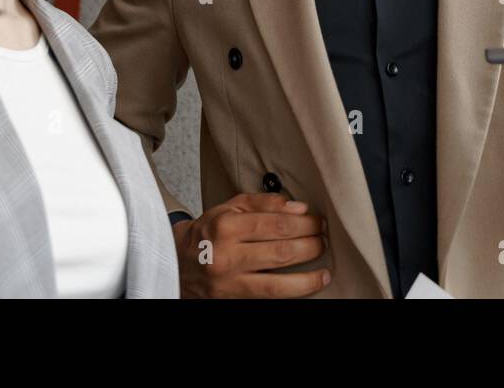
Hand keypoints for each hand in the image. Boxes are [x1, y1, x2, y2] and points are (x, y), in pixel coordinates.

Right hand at [172, 192, 330, 297]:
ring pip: (278, 283)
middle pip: (281, 251)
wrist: (179, 263)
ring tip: (325, 271)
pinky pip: (269, 298)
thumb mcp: (230, 207)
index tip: (318, 221)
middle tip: (324, 240)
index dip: (304, 223)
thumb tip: (299, 208)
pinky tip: (309, 286)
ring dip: (308, 278)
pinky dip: (293, 292)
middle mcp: (227, 256)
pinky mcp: (233, 300)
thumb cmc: (209, 232)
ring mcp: (229, 282)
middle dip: (311, 245)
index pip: (276, 224)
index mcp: (226, 226)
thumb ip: (264, 203)